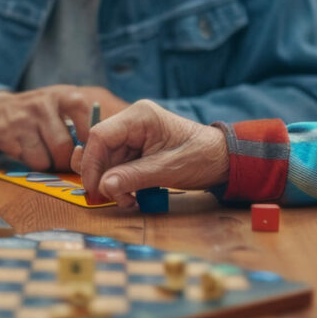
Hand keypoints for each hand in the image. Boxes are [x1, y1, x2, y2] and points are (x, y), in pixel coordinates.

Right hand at [0, 85, 128, 170]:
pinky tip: (30, 153)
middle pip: (65, 147)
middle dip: (67, 162)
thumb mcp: (62, 107)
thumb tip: (107, 153)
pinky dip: (35, 164)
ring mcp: (25, 118)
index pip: (89, 127)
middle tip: (65, 163)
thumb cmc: (40, 114)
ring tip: (48, 157)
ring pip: (48, 157)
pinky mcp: (8, 133)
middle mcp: (45, 104)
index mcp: (65, 96)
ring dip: (51, 165)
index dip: (89, 148)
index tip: (86, 154)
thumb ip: (82, 122)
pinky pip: (31, 161)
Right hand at [73, 100, 230, 206]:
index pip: (101, 136)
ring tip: (127, 201)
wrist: (224, 160)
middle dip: (102, 176)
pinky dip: (120, 184)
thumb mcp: (168, 169)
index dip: (91, 162)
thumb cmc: (202, 157)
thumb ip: (133, 177)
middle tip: (110, 199)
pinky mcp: (136, 150)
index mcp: (139, 117)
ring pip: (107, 161)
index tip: (94, 188)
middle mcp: (131, 123)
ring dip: (111, 184)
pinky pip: (118, 167)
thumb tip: (103, 187)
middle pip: (100, 149)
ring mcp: (133, 137)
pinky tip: (131, 197)